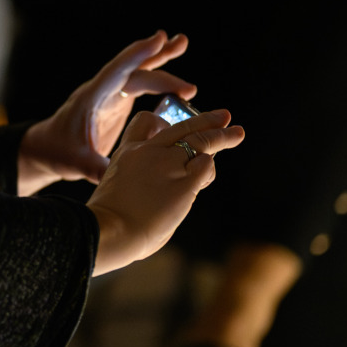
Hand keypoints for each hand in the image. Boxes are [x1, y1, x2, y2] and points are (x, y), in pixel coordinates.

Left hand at [18, 32, 194, 193]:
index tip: (158, 39)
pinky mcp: (116, 103)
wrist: (47, 149)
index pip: (116, 72)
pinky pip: (140, 86)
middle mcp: (102, 92)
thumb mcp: (76, 162)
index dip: (136, 56)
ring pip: (138, 74)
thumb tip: (116, 175)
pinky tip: (178, 82)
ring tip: (182, 43)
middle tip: (181, 42)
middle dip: (156, 56)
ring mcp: (110, 96)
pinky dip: (159, 81)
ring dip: (160, 61)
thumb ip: (95, 168)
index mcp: (91, 99)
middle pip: (132, 69)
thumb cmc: (57, 152)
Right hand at [88, 108, 243, 276]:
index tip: (174, 126)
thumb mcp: (116, 187)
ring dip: (222, 137)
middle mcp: (149, 152)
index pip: (146, 122)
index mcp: (128, 152)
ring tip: (237, 134)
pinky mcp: (184, 183)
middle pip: (183, 126)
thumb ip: (140, 181)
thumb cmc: (110, 220)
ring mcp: (167, 165)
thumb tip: (166, 194)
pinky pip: (205, 166)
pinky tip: (205, 177)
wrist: (109, 230)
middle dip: (207, 120)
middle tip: (224, 116)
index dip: (163, 121)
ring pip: (201, 141)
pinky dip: (208, 170)